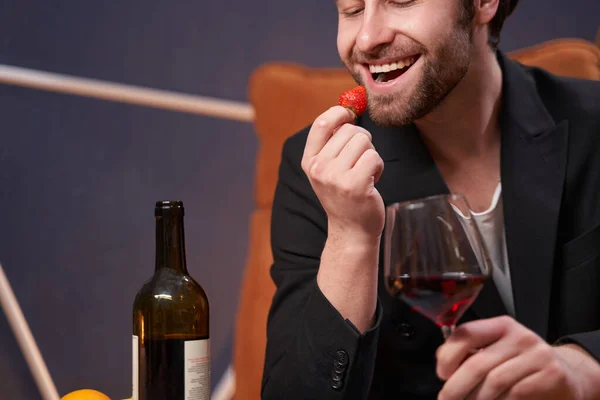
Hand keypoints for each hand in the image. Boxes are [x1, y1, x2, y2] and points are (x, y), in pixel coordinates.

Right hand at [301, 105, 384, 241]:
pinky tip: (371, 182)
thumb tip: (349, 107)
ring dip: (371, 156)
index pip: (322, 123)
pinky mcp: (355, 185)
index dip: (340, 112)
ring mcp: (335, 177)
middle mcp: (318, 168)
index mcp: (309, 161)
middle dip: (362, 141)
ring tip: (364, 174)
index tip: (351, 115)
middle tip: (359, 163)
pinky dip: (378, 167)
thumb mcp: (329, 169)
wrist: (351, 230)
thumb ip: (333, 142)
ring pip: (364, 141)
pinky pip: (374, 157)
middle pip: (350, 130)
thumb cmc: (345, 195)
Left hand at [435, 316, 599, 399]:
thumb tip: (442, 364)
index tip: (441, 374)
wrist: (565, 375)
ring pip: (494, 382)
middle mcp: (519, 336)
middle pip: (477, 364)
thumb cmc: (521, 364)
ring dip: (476, 399)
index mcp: (500, 326)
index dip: (448, 355)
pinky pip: (516, 393)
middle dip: (456, 388)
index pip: (466, 333)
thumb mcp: (495, 351)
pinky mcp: (551, 374)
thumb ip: (469, 354)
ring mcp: (537, 354)